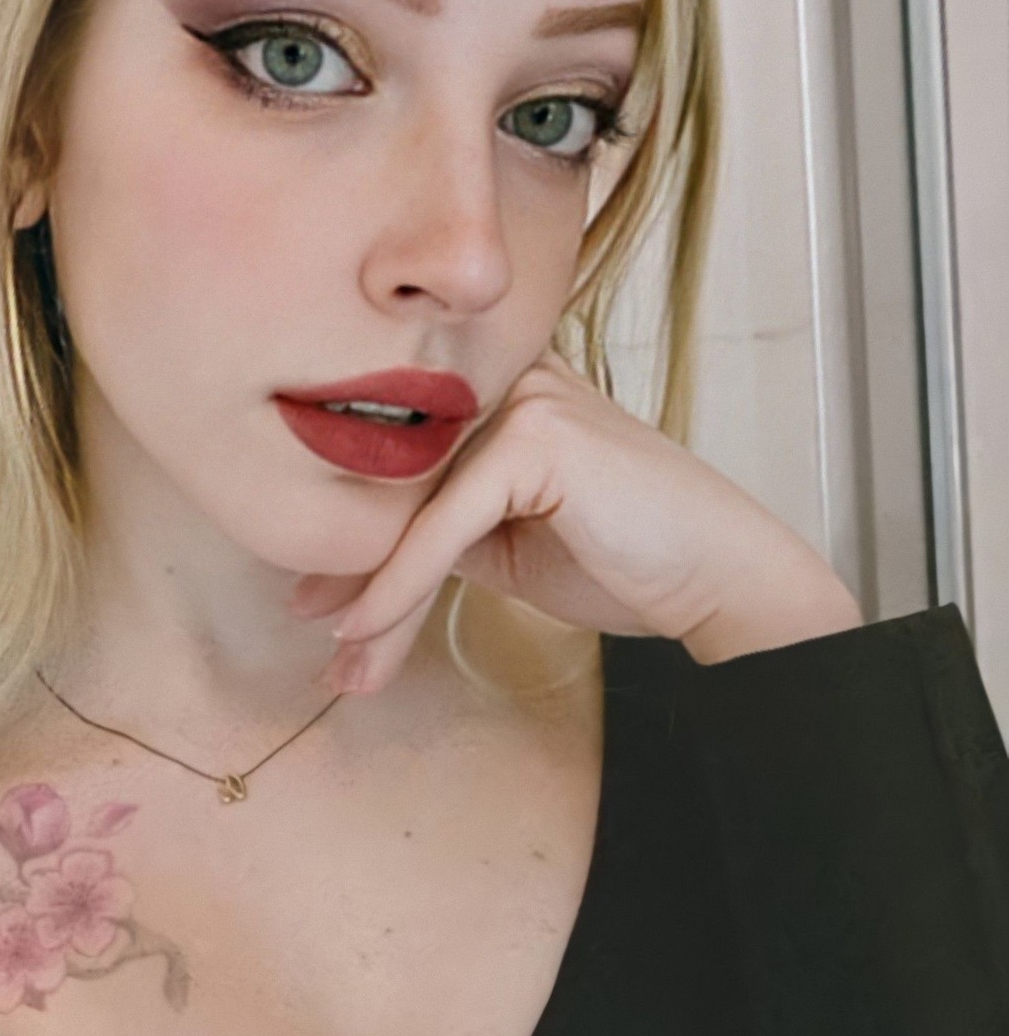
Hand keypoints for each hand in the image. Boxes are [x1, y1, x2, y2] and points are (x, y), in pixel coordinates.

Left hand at [291, 348, 862, 692]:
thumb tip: (335, 577)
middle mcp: (504, 373)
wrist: (721, 578)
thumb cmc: (625, 557)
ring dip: (373, 594)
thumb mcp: (502, 542)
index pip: (402, 460)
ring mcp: (522, 396)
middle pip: (400, 480)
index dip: (354, 536)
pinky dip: (401, 585)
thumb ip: (432, 533)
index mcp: (495, 383)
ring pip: (415, 506)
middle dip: (353, 569)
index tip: (314, 604)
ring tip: (344, 663)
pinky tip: (367, 632)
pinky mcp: (536, 436)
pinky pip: (442, 524)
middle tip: (314, 638)